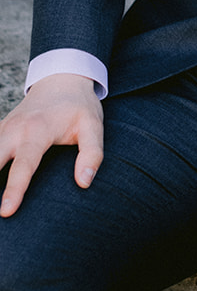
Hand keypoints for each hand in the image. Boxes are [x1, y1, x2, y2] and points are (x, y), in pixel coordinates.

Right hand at [0, 74, 102, 217]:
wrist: (62, 79)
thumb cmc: (79, 106)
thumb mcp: (93, 125)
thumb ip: (92, 153)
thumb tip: (84, 182)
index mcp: (38, 130)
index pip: (23, 165)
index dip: (15, 189)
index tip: (6, 211)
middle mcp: (15, 129)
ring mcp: (3, 129)